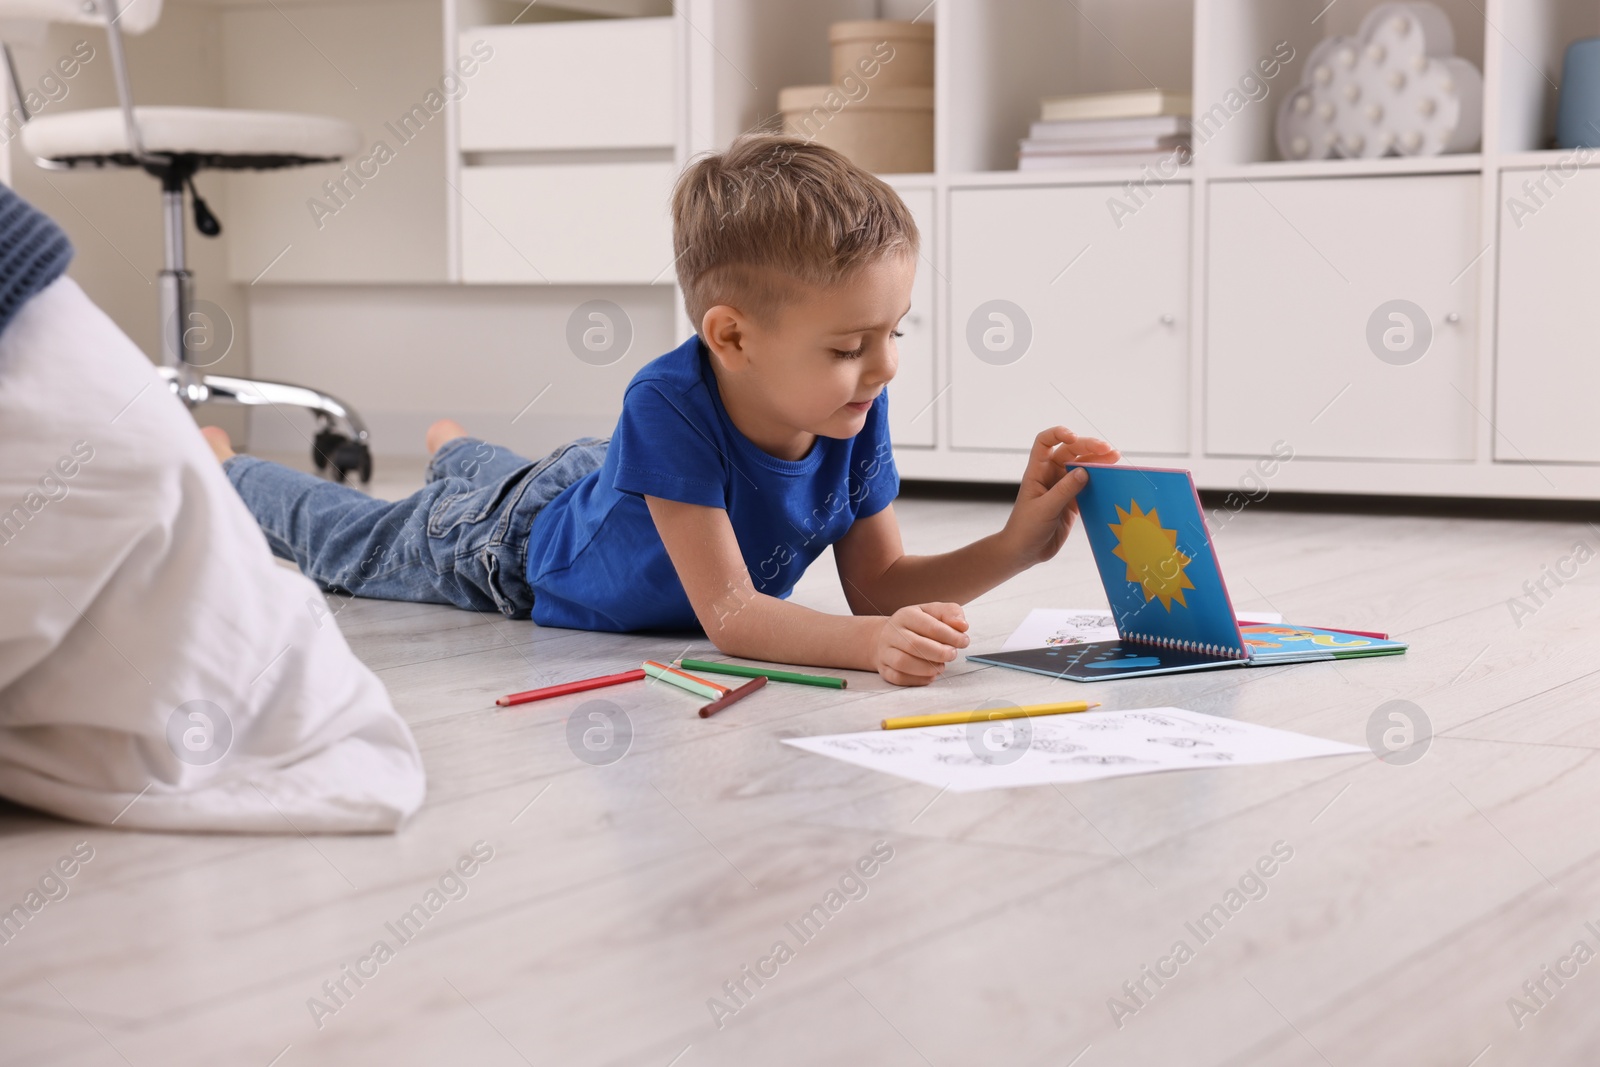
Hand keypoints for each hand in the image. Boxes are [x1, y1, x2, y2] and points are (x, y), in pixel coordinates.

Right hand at [874, 603, 969, 686]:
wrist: (886, 636)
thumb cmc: (916, 624)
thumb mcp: (933, 612)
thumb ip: (951, 613)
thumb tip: (962, 626)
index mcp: (906, 615)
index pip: (930, 626)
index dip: (951, 636)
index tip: (964, 641)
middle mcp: (892, 632)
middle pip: (915, 645)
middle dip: (940, 653)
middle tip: (952, 654)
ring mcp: (885, 652)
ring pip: (903, 663)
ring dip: (928, 668)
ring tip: (941, 666)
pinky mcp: (884, 669)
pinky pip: (898, 677)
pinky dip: (918, 680)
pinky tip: (930, 675)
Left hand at [1001, 426, 1120, 565]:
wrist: (1024, 552)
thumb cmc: (1026, 529)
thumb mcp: (1045, 509)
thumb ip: (1064, 490)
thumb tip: (1085, 471)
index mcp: (1037, 471)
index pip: (1044, 442)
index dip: (1058, 434)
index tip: (1073, 437)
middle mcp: (1050, 475)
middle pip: (1070, 451)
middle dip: (1088, 446)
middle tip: (1108, 449)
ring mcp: (1062, 488)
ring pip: (1082, 467)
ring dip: (1098, 460)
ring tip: (1115, 457)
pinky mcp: (1073, 501)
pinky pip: (1088, 485)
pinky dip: (1100, 480)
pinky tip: (1111, 477)